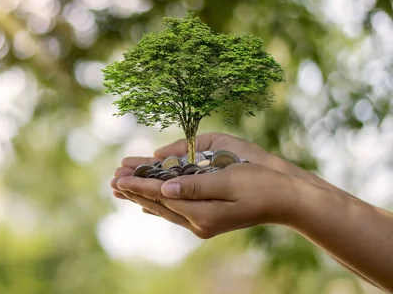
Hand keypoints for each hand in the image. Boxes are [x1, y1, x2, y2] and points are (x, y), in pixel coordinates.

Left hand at [111, 132, 322, 201]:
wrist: (287, 200)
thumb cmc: (261, 184)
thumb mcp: (228, 181)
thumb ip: (194, 186)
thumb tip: (164, 189)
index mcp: (202, 213)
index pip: (161, 196)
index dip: (139, 184)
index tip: (118, 177)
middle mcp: (199, 222)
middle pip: (159, 203)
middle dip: (135, 189)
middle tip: (112, 180)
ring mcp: (203, 222)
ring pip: (165, 207)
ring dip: (143, 194)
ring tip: (122, 188)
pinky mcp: (208, 218)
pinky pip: (176, 210)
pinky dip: (160, 202)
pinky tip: (149, 202)